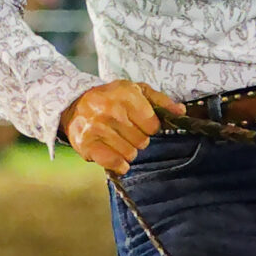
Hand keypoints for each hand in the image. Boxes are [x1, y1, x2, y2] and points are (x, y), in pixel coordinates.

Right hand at [62, 80, 183, 174]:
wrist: (74, 104)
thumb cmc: (111, 98)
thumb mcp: (137, 91)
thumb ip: (160, 101)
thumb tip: (181, 112)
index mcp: (126, 94)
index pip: (153, 125)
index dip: (149, 127)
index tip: (139, 123)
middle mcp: (110, 109)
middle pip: (142, 142)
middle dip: (137, 139)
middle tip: (125, 131)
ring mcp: (97, 128)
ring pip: (130, 154)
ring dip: (127, 151)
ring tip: (117, 140)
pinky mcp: (87, 144)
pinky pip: (115, 163)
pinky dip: (118, 164)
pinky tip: (115, 157)